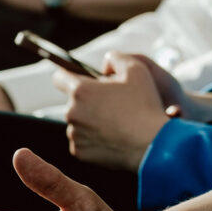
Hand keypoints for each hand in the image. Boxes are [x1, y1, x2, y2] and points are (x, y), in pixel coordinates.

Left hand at [53, 52, 171, 170]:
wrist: (151, 143)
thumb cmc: (144, 104)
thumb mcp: (136, 68)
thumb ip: (115, 58)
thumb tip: (104, 67)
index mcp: (81, 90)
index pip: (59, 77)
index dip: (68, 73)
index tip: (79, 76)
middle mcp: (72, 113)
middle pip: (73, 100)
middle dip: (88, 98)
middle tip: (112, 101)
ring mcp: (75, 134)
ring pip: (78, 120)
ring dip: (90, 118)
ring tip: (115, 120)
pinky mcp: (80, 152)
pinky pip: (82, 139)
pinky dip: (93, 136)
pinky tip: (112, 135)